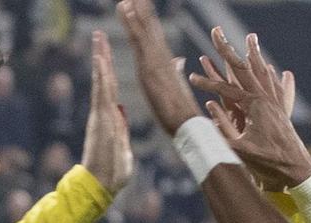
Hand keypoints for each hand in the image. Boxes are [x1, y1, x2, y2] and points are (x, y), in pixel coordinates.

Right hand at [81, 30, 133, 194]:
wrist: (102, 186)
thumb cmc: (112, 173)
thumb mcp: (124, 149)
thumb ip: (122, 131)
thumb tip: (121, 114)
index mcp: (111, 119)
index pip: (111, 90)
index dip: (110, 71)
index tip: (107, 54)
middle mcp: (104, 113)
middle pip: (105, 80)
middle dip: (102, 57)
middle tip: (99, 36)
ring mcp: (101, 115)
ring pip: (101, 81)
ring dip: (100, 59)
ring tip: (98, 38)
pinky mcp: (100, 119)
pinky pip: (101, 93)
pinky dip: (101, 76)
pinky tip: (100, 60)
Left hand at [116, 0, 200, 133]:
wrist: (186, 122)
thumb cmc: (181, 110)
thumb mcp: (176, 85)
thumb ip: (175, 69)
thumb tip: (178, 60)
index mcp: (164, 60)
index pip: (154, 34)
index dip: (147, 18)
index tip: (140, 3)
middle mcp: (160, 56)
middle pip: (149, 26)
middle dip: (142, 9)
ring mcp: (155, 59)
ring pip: (143, 29)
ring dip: (135, 11)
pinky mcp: (149, 66)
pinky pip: (138, 40)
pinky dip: (132, 23)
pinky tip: (125, 9)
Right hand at [188, 31, 310, 189]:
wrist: (295, 169)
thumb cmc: (266, 162)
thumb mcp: (239, 148)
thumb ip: (222, 127)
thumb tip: (209, 105)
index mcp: (254, 106)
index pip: (225, 89)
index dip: (207, 83)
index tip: (191, 78)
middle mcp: (266, 99)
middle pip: (244, 69)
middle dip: (228, 51)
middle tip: (216, 33)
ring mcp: (275, 102)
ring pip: (263, 71)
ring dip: (254, 54)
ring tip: (250, 38)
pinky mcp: (282, 109)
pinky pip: (275, 85)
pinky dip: (269, 73)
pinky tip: (269, 68)